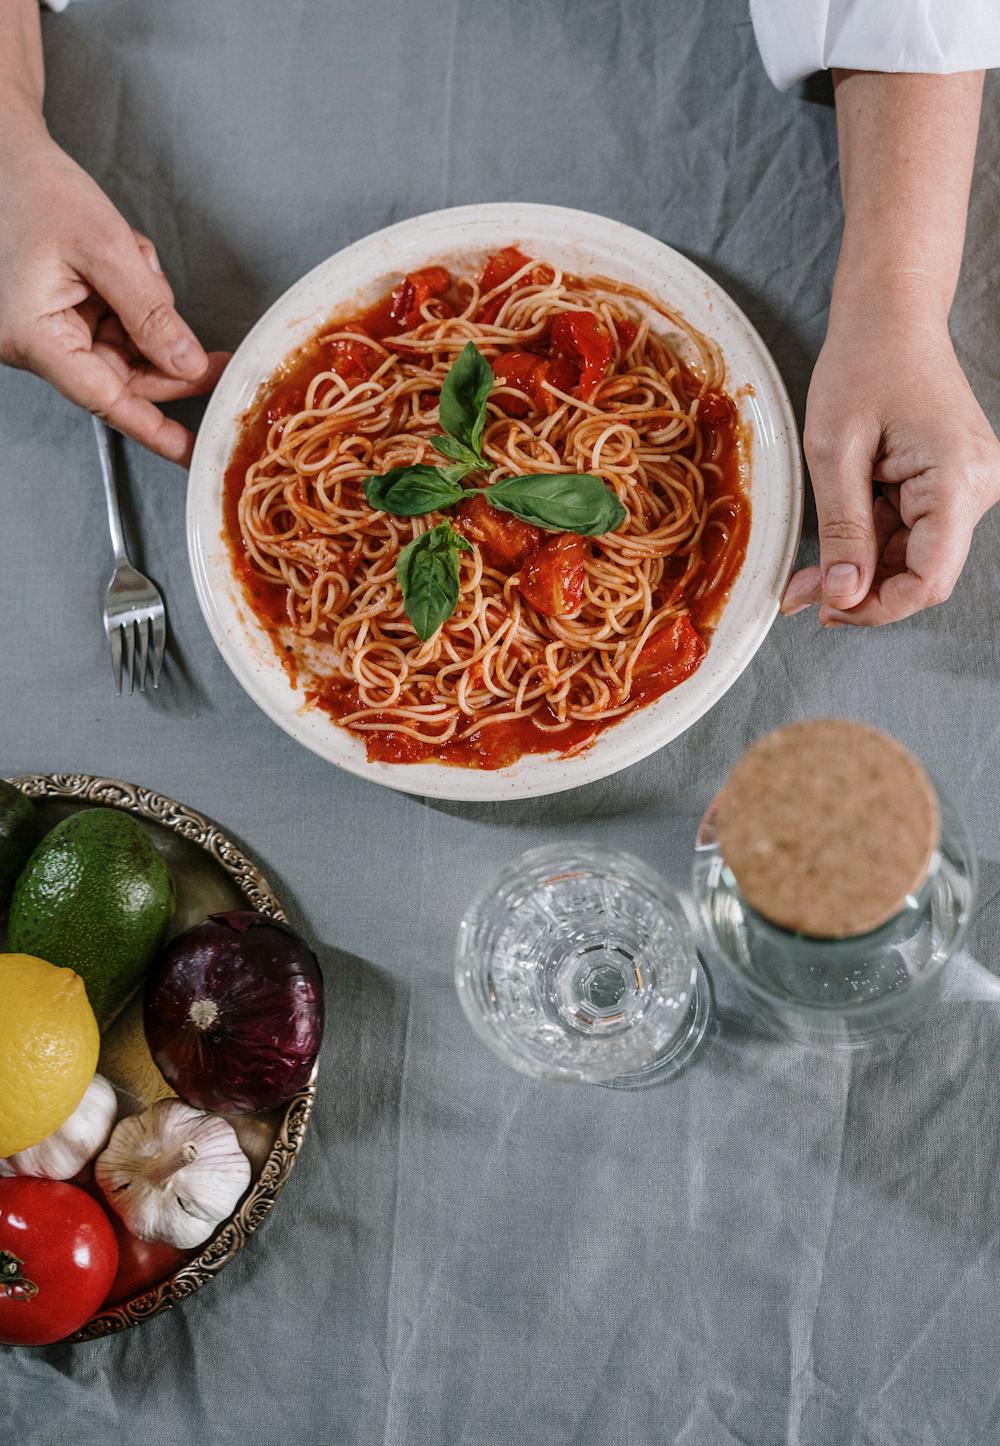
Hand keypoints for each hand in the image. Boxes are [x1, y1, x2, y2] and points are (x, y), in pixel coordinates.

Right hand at [0, 112, 227, 464]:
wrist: (3, 152)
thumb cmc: (36, 188)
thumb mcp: (105, 248)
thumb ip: (150, 312)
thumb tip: (188, 366)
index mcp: (35, 336)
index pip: (107, 400)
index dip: (155, 431)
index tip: (192, 454)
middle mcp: (35, 344)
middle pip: (121, 377)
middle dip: (167, 359)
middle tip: (218, 360)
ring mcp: (45, 331)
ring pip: (122, 350)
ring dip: (147, 316)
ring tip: (138, 264)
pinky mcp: (56, 315)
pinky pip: (110, 326)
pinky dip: (130, 301)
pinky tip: (126, 261)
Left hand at [782, 290, 999, 625]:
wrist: (890, 314)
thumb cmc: (861, 365)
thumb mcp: (834, 451)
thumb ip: (842, 529)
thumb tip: (844, 597)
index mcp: (956, 479)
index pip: (929, 579)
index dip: (876, 608)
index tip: (825, 611)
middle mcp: (977, 486)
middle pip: (922, 573)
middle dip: (860, 591)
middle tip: (800, 594)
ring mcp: (969, 485)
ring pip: (915, 557)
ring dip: (862, 569)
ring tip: (809, 570)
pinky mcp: (952, 482)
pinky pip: (913, 531)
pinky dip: (872, 543)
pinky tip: (838, 539)